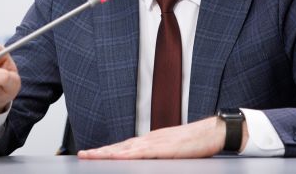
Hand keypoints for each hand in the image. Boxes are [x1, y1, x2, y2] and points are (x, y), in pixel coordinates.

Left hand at [78, 117, 246, 158]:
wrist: (212, 131)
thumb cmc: (196, 142)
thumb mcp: (173, 151)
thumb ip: (159, 156)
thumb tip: (148, 164)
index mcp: (151, 140)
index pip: (124, 147)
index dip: (107, 151)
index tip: (92, 154)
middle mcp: (150, 139)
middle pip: (120, 146)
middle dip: (100, 151)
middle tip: (82, 154)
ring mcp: (156, 142)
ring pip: (126, 148)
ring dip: (107, 152)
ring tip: (91, 156)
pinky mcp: (164, 147)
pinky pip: (142, 152)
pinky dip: (127, 154)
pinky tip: (116, 156)